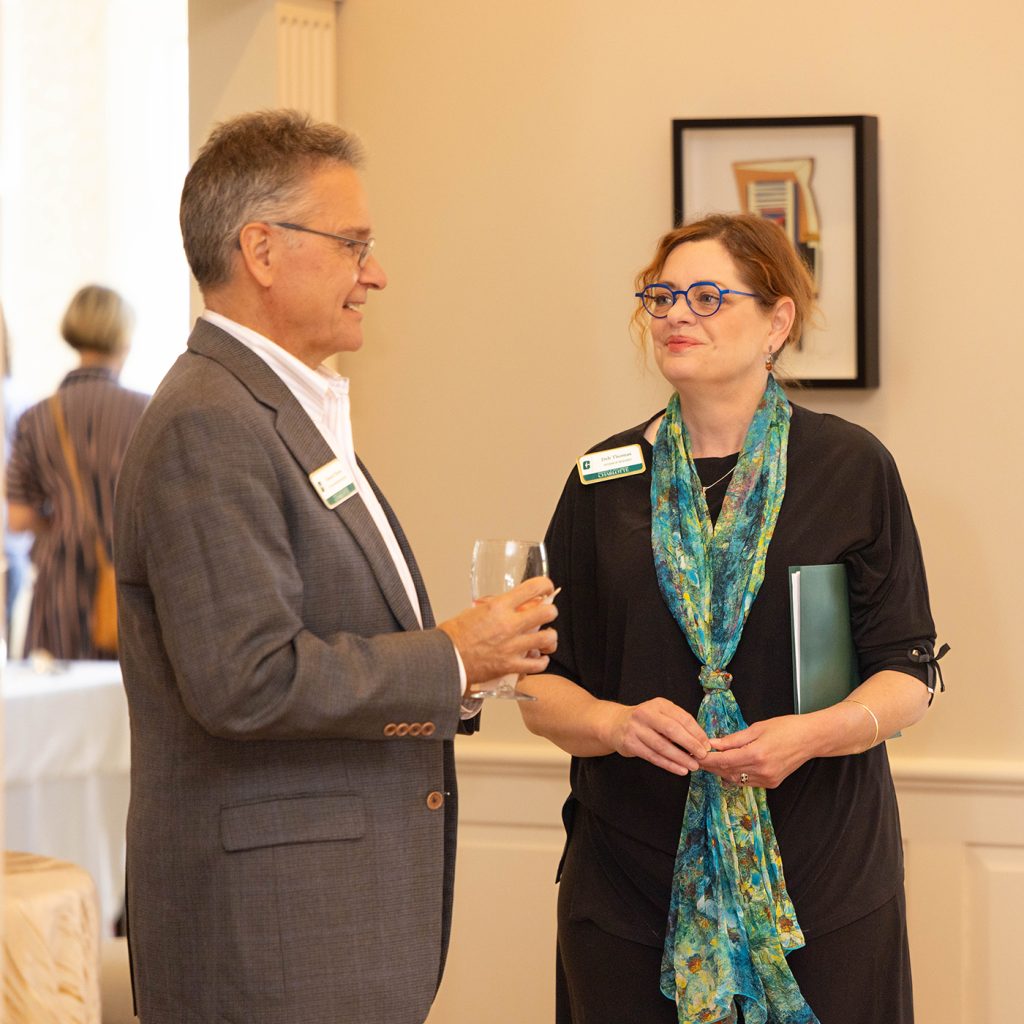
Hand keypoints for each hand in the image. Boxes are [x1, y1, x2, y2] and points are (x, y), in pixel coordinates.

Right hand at [438, 576, 556, 686]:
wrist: (445, 660)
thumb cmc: (453, 637)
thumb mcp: (473, 611)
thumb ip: (493, 608)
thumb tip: (504, 606)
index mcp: (498, 607)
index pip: (532, 588)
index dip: (545, 585)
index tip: (547, 588)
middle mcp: (509, 625)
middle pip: (547, 612)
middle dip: (550, 612)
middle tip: (546, 614)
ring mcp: (512, 646)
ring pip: (548, 638)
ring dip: (549, 637)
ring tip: (545, 638)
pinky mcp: (510, 665)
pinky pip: (537, 664)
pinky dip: (541, 661)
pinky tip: (538, 658)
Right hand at [597, 698, 709, 775]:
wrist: (616, 724)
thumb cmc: (646, 721)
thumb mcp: (660, 714)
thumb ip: (678, 724)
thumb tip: (701, 741)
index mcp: (659, 704)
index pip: (682, 717)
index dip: (696, 732)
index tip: (707, 744)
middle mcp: (646, 713)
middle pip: (672, 730)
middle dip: (690, 744)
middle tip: (702, 756)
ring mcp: (636, 728)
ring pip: (662, 746)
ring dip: (680, 758)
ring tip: (693, 766)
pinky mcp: (630, 743)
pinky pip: (653, 756)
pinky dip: (668, 764)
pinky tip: (680, 770)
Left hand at [700, 715, 814, 788]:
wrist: (811, 739)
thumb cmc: (786, 728)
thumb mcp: (757, 728)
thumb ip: (734, 739)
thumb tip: (714, 744)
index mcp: (756, 755)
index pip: (724, 761)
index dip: (708, 759)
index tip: (696, 754)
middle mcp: (761, 771)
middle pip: (727, 772)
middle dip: (711, 765)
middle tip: (698, 758)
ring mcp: (768, 780)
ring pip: (736, 779)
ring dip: (722, 771)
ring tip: (711, 761)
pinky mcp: (772, 784)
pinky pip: (748, 782)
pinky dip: (736, 775)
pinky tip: (730, 767)